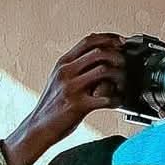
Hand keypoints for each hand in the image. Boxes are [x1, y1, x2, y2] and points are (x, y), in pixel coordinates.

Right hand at [2, 33, 128, 164]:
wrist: (39, 126)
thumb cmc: (53, 105)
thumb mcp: (61, 79)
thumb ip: (78, 68)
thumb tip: (101, 61)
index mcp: (63, 63)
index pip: (88, 41)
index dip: (109, 38)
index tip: (123, 42)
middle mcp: (66, 72)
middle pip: (98, 51)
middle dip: (118, 55)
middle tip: (126, 64)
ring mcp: (72, 87)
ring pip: (104, 70)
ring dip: (120, 76)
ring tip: (123, 84)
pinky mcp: (78, 105)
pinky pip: (105, 98)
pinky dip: (117, 99)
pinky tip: (117, 102)